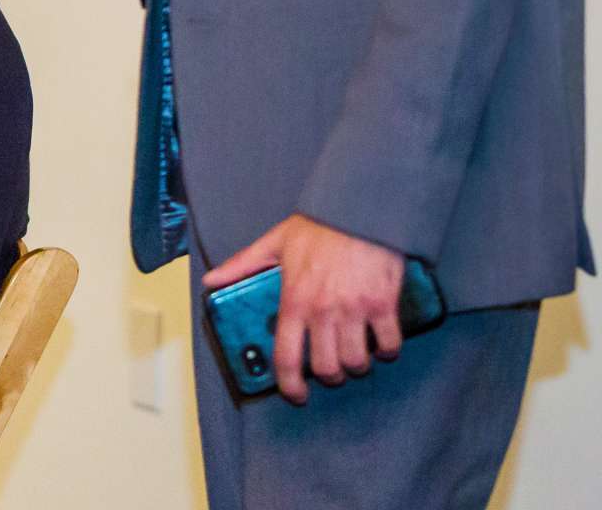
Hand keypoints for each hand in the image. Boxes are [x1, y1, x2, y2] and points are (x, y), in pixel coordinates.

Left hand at [205, 215, 403, 403]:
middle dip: (329, 377)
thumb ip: (242, 265)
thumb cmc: (318, 226)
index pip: (287, 357)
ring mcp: (355, 309)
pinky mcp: (383, 304)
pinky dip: (388, 350)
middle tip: (330, 370)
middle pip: (327, 368)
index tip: (296, 394)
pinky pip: (390, 343)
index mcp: (294, 300)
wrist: (359, 207)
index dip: (290, 385)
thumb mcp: (274, 242)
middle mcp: (323, 311)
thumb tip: (211, 281)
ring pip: (357, 362)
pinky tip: (382, 343)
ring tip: (355, 356)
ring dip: (356, 365)